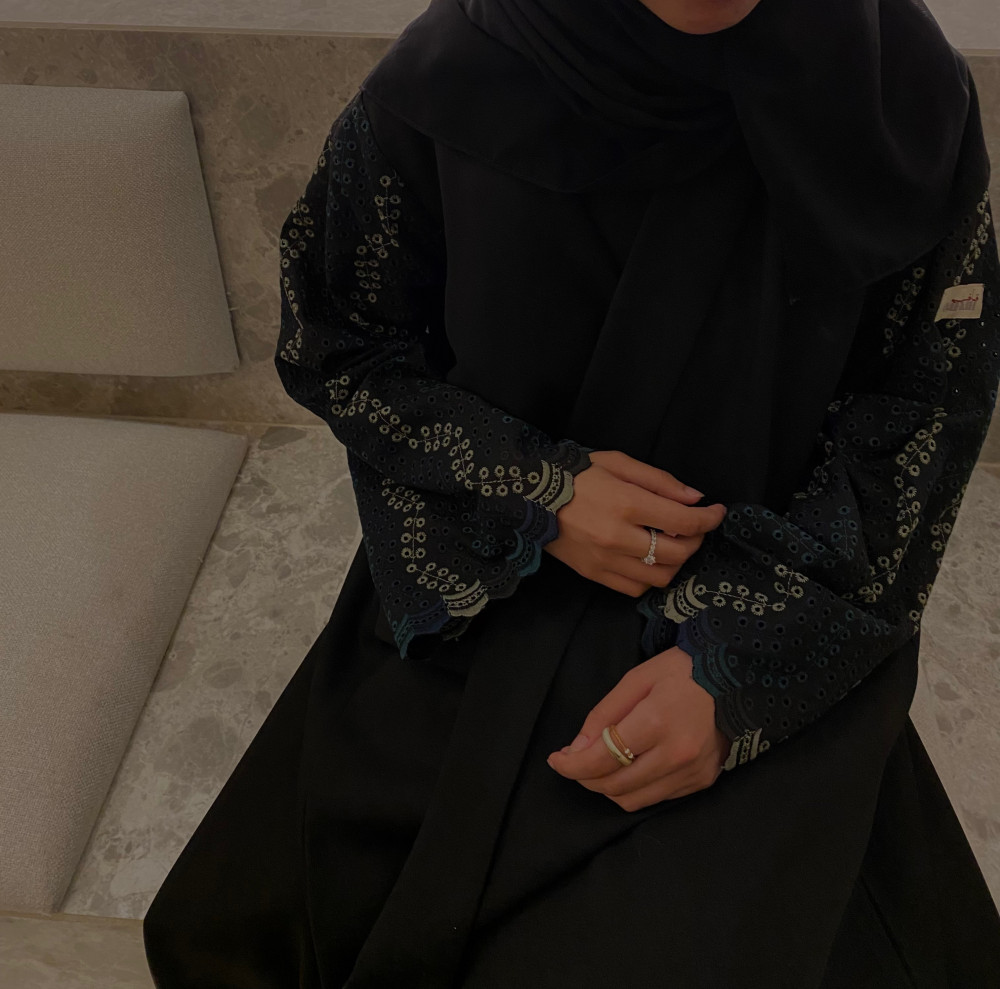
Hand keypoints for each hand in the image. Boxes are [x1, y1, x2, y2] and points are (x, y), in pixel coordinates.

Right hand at [544, 449, 726, 595]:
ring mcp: (605, 560)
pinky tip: (648, 561)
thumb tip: (695, 499)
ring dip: (675, 562)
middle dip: (696, 540)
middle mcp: (618, 537)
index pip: (684, 523)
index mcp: (627, 504)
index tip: (716, 512)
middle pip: (677, 554)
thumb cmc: (577, 473)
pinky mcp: (594, 574)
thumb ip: (660, 481)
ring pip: (659, 576)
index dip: (709, 519)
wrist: (530, 495)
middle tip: (694, 528)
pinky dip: (650, 577)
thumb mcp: (619, 463)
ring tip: (673, 545)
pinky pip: (635, 588)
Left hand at [546, 646, 730, 811]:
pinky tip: (630, 767)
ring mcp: (692, 773)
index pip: (602, 759)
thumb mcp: (636, 679)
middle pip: (615, 786)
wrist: (738, 678)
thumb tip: (577, 749)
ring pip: (634, 800)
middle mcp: (676, 756)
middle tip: (574, 761)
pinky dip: (635, 788)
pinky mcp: (702, 782)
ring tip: (598, 766)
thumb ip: (604, 715)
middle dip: (585, 777)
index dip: (572, 765)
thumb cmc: (683, 671)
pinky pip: (657, 797)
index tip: (556, 760)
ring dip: (608, 788)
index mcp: (656, 723)